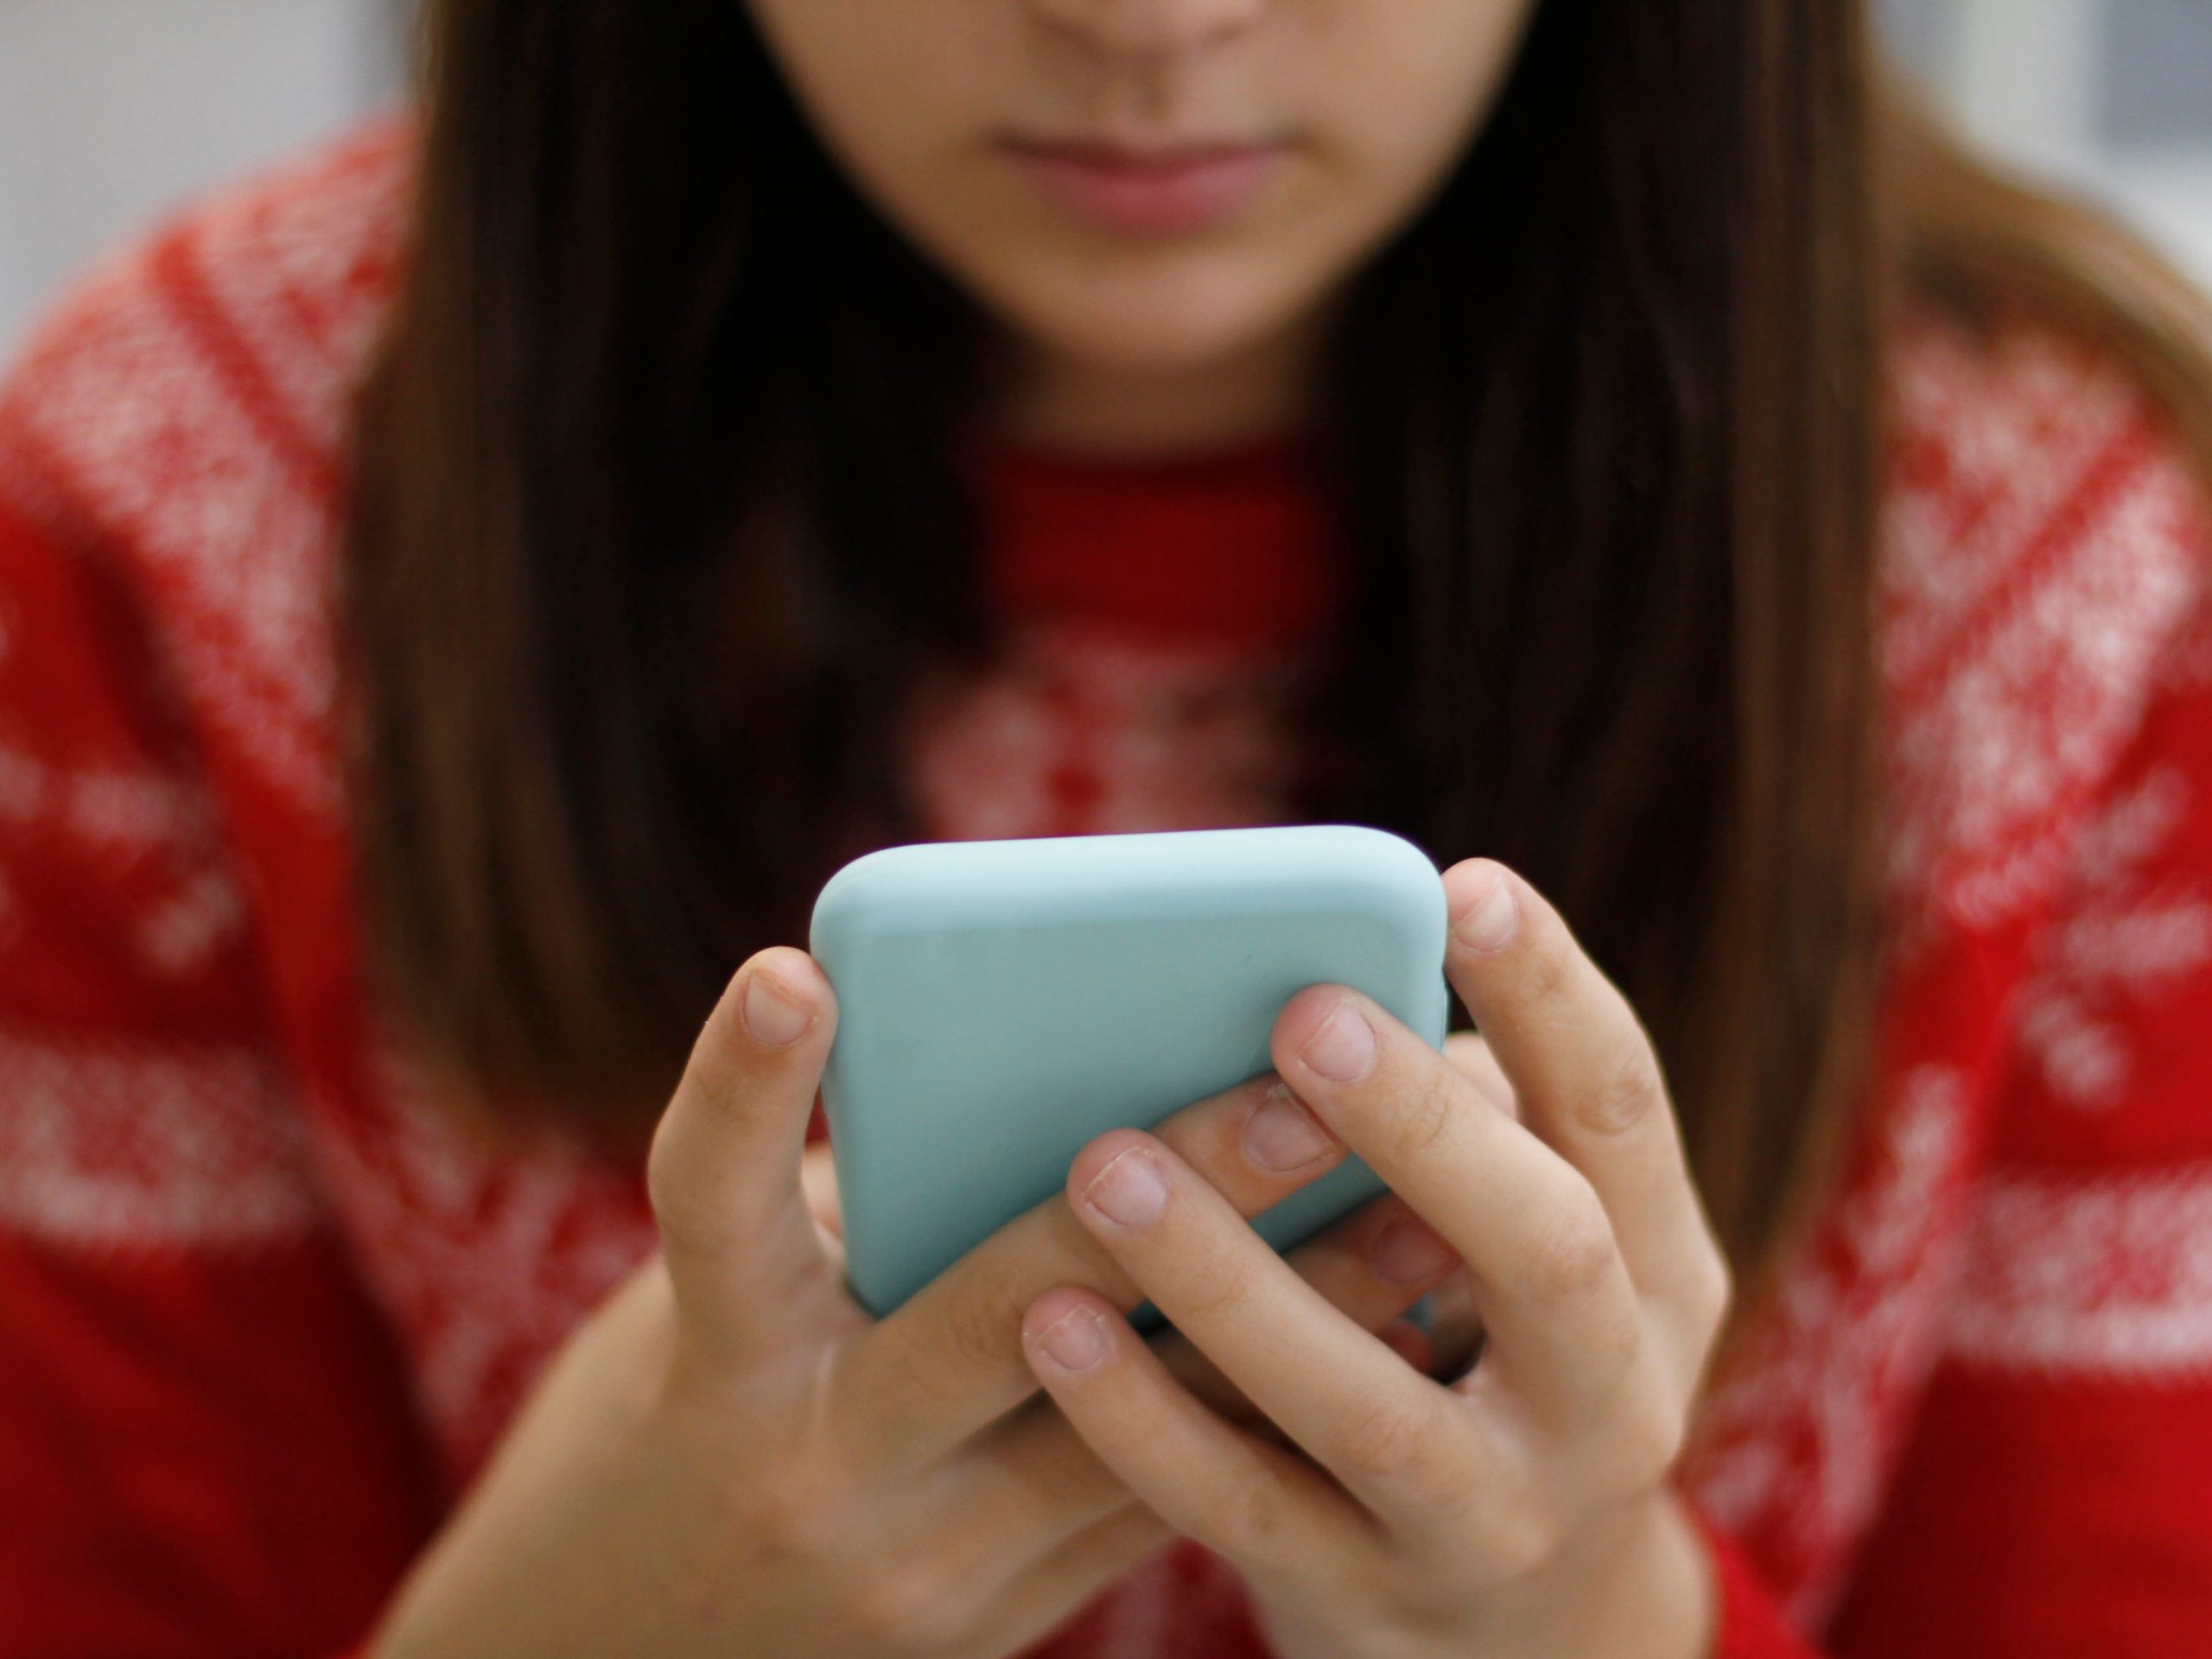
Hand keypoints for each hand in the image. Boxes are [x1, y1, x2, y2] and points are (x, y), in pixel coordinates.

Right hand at [369, 946, 1453, 1658]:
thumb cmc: (693, 1423)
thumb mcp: (727, 1313)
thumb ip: (868, 1210)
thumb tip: (1069, 1074)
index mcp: (717, 1364)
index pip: (712, 1211)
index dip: (744, 1092)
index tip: (797, 971)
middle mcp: (819, 1471)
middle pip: (1007, 1310)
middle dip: (1170, 1198)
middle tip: (1298, 1093)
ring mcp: (926, 1570)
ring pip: (1136, 1427)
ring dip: (1290, 1313)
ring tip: (1426, 1214)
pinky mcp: (1009, 1626)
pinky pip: (1157, 1500)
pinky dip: (1261, 1403)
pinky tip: (1385, 1332)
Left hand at [1016, 859, 1731, 1658]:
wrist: (1521, 1627)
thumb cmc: (1490, 1350)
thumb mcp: (1525, 1249)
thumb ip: (1455, 1128)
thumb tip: (1304, 991)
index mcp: (1657, 1269)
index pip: (1621, 1108)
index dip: (1550, 994)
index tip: (1459, 884)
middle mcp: (1610, 1397)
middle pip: (1541, 1253)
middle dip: (1421, 1129)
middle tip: (1301, 1014)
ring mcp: (1495, 1517)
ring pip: (1368, 1404)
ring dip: (1232, 1279)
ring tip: (1106, 1163)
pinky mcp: (1369, 1593)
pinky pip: (1245, 1508)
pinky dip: (1144, 1418)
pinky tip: (1052, 1324)